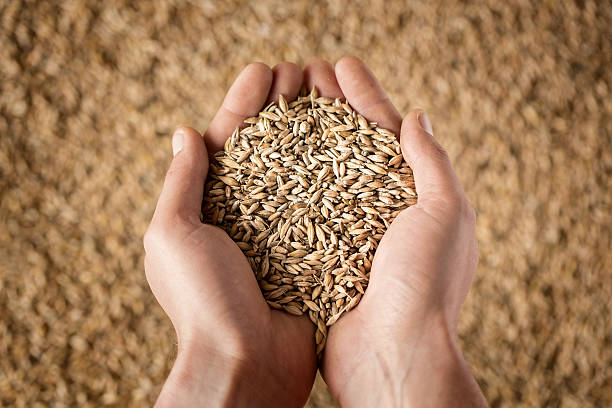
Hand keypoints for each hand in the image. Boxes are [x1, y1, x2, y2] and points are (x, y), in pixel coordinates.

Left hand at [144, 62, 316, 406]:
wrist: (246, 364)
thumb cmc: (201, 302)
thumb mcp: (172, 235)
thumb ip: (181, 183)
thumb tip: (184, 132)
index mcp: (207, 208)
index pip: (226, 143)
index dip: (242, 104)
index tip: (263, 71)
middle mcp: (245, 216)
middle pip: (266, 150)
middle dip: (281, 109)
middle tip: (302, 74)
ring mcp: (281, 231)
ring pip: (298, 170)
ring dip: (311, 132)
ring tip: (327, 95)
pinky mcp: (312, 249)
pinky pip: (325, 204)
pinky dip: (335, 173)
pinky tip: (349, 145)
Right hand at [306, 57, 487, 406]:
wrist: (392, 354)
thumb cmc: (426, 284)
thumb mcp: (445, 212)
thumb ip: (431, 161)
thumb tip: (416, 115)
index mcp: (411, 195)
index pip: (384, 131)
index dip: (364, 94)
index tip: (341, 64)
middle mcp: (376, 210)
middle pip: (347, 145)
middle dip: (328, 107)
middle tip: (303, 75)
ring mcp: (343, 231)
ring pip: (318, 172)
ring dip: (302, 135)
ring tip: (280, 101)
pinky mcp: (315, 254)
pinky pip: (296, 208)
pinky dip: (283, 180)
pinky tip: (265, 156)